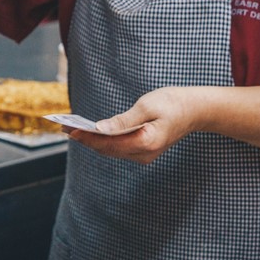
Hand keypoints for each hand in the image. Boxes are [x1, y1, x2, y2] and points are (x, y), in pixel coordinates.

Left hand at [67, 86, 197, 163]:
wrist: (195, 110)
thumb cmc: (173, 103)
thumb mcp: (147, 106)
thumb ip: (123, 120)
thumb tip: (100, 128)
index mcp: (146, 143)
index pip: (109, 143)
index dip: (88, 137)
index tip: (70, 130)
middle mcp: (144, 155)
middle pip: (108, 150)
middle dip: (85, 139)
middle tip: (63, 127)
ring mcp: (144, 155)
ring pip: (111, 151)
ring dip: (92, 141)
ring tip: (72, 129)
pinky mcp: (143, 151)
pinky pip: (118, 148)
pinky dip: (104, 140)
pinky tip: (91, 132)